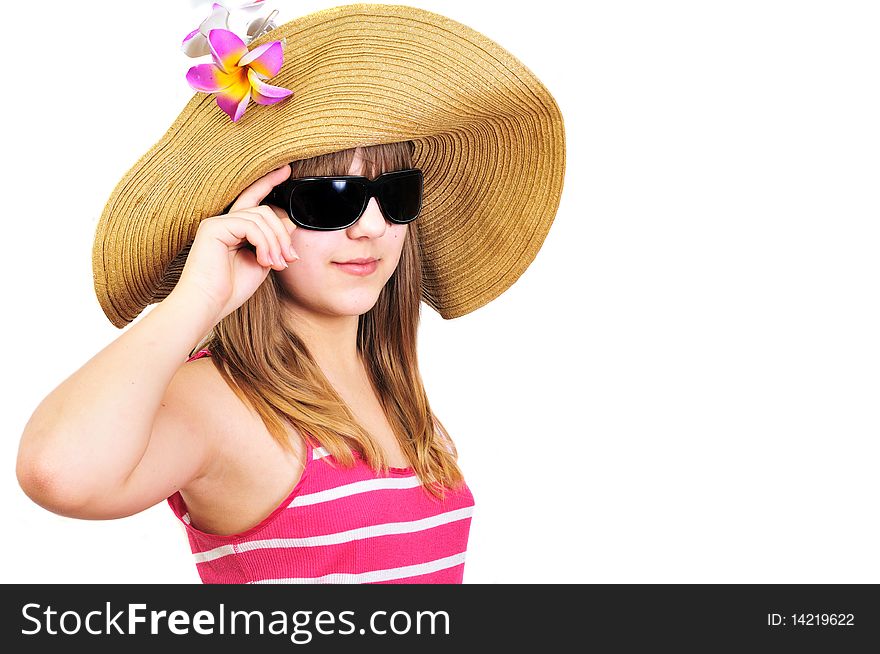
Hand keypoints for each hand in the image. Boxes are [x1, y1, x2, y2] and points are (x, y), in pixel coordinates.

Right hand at [168, 164, 299, 322]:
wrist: (207, 305)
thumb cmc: (230, 290)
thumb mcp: (262, 262)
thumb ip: (273, 242)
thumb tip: (289, 220)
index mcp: (233, 229)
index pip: (253, 199)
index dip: (268, 182)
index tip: (286, 170)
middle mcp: (223, 222)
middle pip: (264, 210)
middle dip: (282, 234)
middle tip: (289, 259)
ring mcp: (216, 222)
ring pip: (261, 217)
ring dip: (276, 243)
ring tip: (276, 264)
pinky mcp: (213, 227)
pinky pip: (250, 225)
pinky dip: (265, 243)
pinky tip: (264, 261)